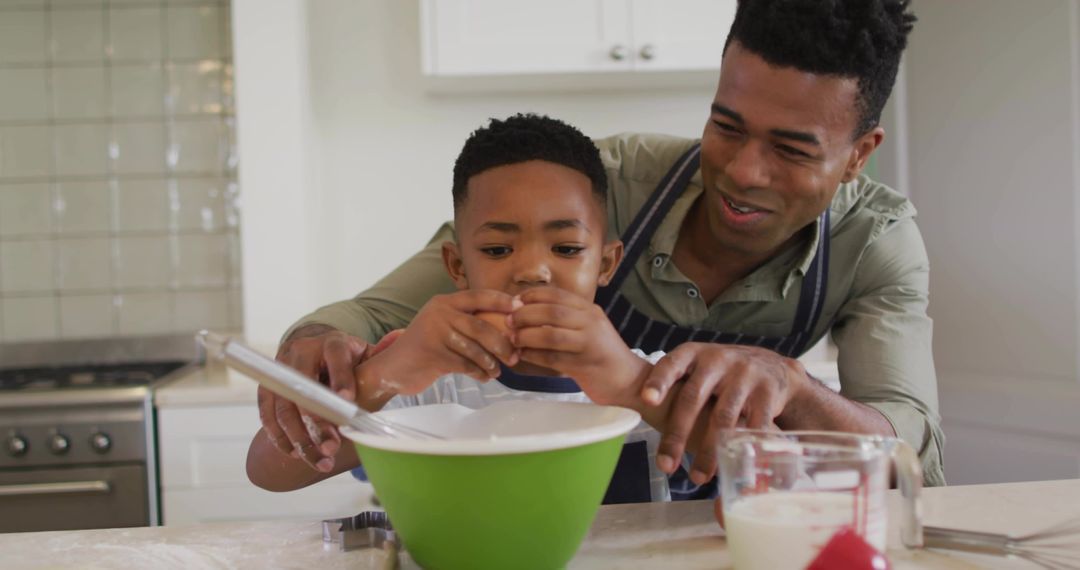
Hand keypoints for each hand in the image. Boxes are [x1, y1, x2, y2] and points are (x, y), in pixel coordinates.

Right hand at [259, 325, 369, 471]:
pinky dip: (280, 437)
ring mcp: (280, 368)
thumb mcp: (364, 356)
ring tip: (319, 460)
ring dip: (300, 438)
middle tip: (332, 446)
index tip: (347, 400)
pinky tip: (295, 454)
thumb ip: (380, 364)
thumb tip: (399, 370)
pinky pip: (267, 415)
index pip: (336, 357)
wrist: (315, 349)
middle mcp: (302, 351)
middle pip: (304, 387)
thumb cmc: (347, 359)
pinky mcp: (267, 386)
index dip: (341, 378)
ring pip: (284, 406)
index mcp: (332, 342)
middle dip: (317, 421)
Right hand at [358, 289, 519, 396]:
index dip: (501, 301)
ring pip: (474, 348)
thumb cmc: (426, 348)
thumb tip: (507, 325)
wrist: (394, 368)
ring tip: (497, 370)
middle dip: (502, 343)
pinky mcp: (432, 354)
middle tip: (514, 356)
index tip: (520, 308)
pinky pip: (465, 364)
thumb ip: (466, 321)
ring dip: (490, 362)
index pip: (478, 296)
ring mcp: (434, 333)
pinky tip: (483, 377)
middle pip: (480, 326)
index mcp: (444, 302)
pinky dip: (478, 372)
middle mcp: (439, 313)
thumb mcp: (443, 326)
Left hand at [510, 286, 645, 404]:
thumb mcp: (588, 328)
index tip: (514, 302)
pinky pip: (553, 358)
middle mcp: (591, 322)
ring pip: (551, 334)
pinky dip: (534, 356)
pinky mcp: (584, 365)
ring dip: (527, 336)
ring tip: (514, 339)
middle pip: (552, 311)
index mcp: (590, 310)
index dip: (532, 296)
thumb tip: (529, 311)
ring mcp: (589, 344)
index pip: (557, 294)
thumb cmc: (602, 355)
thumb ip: (566, 319)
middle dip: (525, 315)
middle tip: (508, 321)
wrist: (628, 380)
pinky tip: (523, 356)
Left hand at [641, 343, 808, 483]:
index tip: (647, 401)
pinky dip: (745, 448)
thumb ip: (674, 386)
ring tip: (698, 477)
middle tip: (665, 466)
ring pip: (722, 418)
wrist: (770, 366)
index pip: (671, 365)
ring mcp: (744, 374)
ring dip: (709, 452)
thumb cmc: (720, 374)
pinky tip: (736, 467)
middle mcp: (717, 360)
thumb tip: (637, 409)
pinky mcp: (767, 392)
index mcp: (693, 354)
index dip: (659, 382)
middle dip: (677, 435)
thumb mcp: (697, 369)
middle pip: (692, 399)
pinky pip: (754, 424)